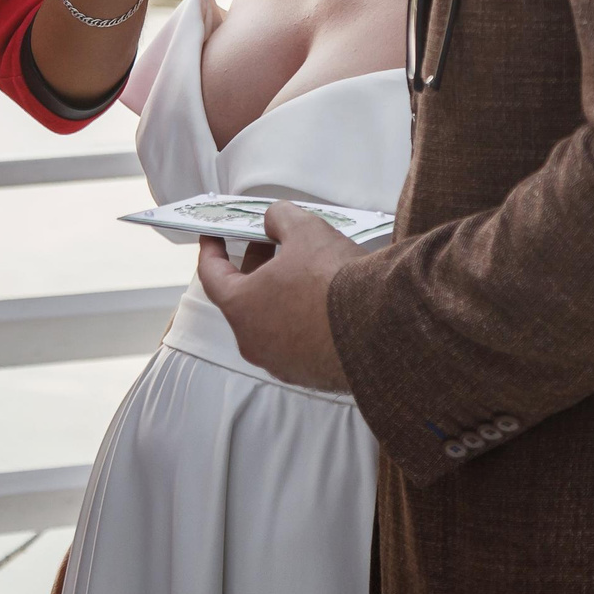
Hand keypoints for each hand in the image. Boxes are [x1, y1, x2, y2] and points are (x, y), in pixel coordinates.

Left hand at [195, 203, 356, 391]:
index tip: (213, 235)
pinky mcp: (309, 375)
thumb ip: (280, 218)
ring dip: (280, 295)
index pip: (211, 275)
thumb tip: (274, 220)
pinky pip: (296, 342)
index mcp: (240, 307)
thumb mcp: (305, 230)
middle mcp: (253, 341)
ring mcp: (281, 363)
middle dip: (254, 267)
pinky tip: (323, 301)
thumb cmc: (334, 279)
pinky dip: (301, 320)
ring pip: (271, 322)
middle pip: (243, 298)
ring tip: (303, 269)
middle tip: (269, 242)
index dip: (211, 249)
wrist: (382, 329)